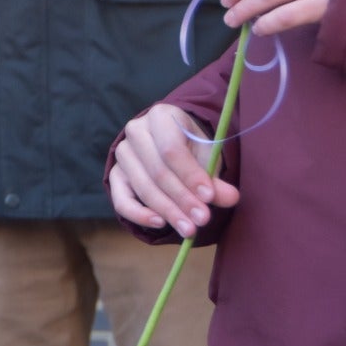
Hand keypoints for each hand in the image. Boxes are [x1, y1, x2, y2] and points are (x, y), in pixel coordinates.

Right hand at [109, 104, 240, 236]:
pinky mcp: (114, 175)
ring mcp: (122, 153)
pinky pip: (121, 200)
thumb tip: (230, 197)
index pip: (171, 149)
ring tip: (189, 228)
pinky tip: (160, 224)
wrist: (172, 143)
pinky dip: (139, 215)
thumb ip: (216, 179)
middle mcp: (135, 131)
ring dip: (168, 211)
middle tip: (202, 220)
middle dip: (182, 199)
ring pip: (143, 187)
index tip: (209, 197)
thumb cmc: (192, 148)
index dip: (190, 175)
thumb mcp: (208, 156)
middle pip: (158, 171)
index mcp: (161, 116)